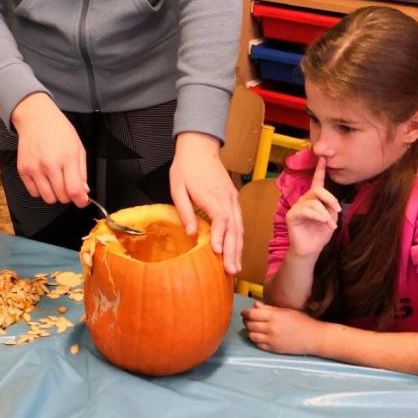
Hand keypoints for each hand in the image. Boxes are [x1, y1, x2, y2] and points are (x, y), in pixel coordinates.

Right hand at [11, 93, 88, 207]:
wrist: (36, 118)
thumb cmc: (59, 130)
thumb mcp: (78, 147)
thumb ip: (82, 172)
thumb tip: (84, 191)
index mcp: (67, 158)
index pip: (75, 190)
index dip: (81, 201)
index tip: (82, 201)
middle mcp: (50, 165)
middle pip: (62, 197)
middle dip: (68, 195)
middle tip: (68, 186)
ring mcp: (35, 168)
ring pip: (48, 198)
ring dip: (55, 195)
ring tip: (56, 182)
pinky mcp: (23, 170)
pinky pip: (34, 193)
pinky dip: (41, 190)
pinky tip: (44, 179)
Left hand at [170, 132, 242, 274]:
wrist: (200, 147)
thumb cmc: (186, 167)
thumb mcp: (177, 187)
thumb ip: (185, 210)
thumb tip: (192, 233)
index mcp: (211, 195)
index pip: (221, 218)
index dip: (220, 235)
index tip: (217, 251)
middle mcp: (226, 198)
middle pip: (234, 227)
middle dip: (233, 251)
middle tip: (231, 271)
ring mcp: (233, 199)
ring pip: (239, 227)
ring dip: (238, 249)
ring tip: (236, 268)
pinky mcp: (234, 200)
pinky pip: (239, 222)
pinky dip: (239, 239)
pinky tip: (236, 252)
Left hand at [241, 301, 321, 355]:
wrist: (313, 337)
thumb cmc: (301, 321)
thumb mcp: (286, 311)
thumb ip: (269, 308)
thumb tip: (254, 305)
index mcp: (274, 316)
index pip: (252, 314)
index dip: (245, 312)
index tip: (244, 312)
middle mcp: (270, 328)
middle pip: (249, 325)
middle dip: (246, 321)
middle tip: (247, 319)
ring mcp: (271, 340)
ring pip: (251, 336)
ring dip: (249, 331)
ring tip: (252, 328)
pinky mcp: (273, 349)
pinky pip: (258, 344)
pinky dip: (255, 340)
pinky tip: (259, 336)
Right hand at [286, 155, 339, 259]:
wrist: (310, 250)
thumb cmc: (320, 235)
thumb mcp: (331, 219)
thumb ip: (331, 208)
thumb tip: (331, 203)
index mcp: (314, 199)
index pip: (316, 181)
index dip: (319, 170)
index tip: (323, 158)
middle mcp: (304, 200)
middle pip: (317, 190)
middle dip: (330, 198)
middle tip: (337, 210)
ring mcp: (297, 207)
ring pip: (314, 201)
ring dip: (325, 213)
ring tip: (330, 224)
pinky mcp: (292, 215)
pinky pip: (306, 210)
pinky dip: (318, 216)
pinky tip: (323, 222)